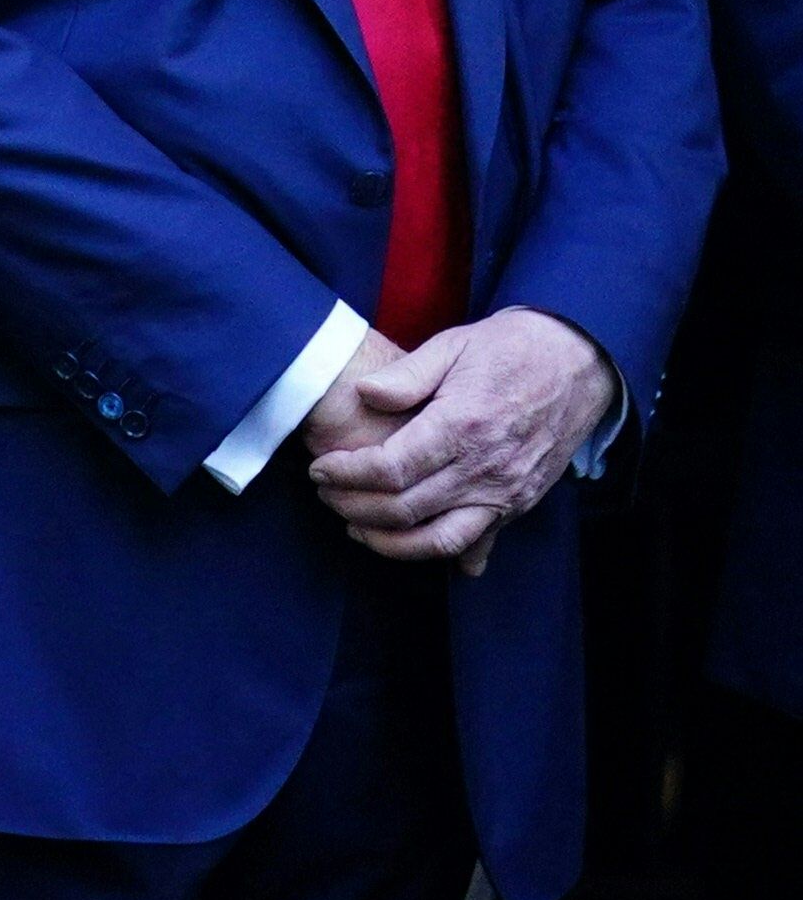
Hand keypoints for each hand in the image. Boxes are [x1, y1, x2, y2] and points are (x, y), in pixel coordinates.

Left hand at [304, 310, 617, 572]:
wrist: (580, 360)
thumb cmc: (511, 349)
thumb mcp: (454, 345)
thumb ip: (405, 374)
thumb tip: (364, 394)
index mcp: (462, 425)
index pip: (389, 469)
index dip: (345, 474)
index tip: (319, 469)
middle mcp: (485, 467)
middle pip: (404, 510)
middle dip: (353, 507)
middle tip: (327, 495)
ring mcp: (506, 491)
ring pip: (438, 541)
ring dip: (389, 543)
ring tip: (357, 527)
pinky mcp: (520, 502)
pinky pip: (478, 542)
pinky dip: (445, 555)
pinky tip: (413, 547)